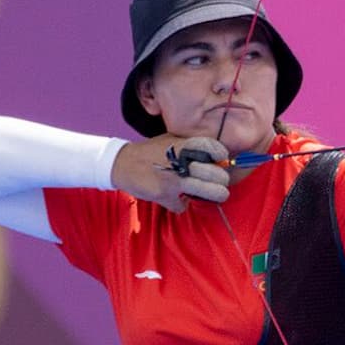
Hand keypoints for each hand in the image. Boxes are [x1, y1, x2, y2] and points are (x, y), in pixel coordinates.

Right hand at [110, 135, 229, 212]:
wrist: (123, 163)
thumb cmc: (152, 150)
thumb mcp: (172, 139)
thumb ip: (191, 146)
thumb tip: (215, 155)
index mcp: (184, 145)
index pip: (214, 148)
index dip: (221, 155)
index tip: (221, 160)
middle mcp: (181, 162)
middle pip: (216, 174)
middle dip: (221, 180)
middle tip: (220, 181)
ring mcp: (173, 179)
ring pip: (207, 192)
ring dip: (215, 194)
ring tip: (216, 193)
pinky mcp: (164, 194)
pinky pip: (182, 206)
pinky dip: (182, 205)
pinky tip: (180, 199)